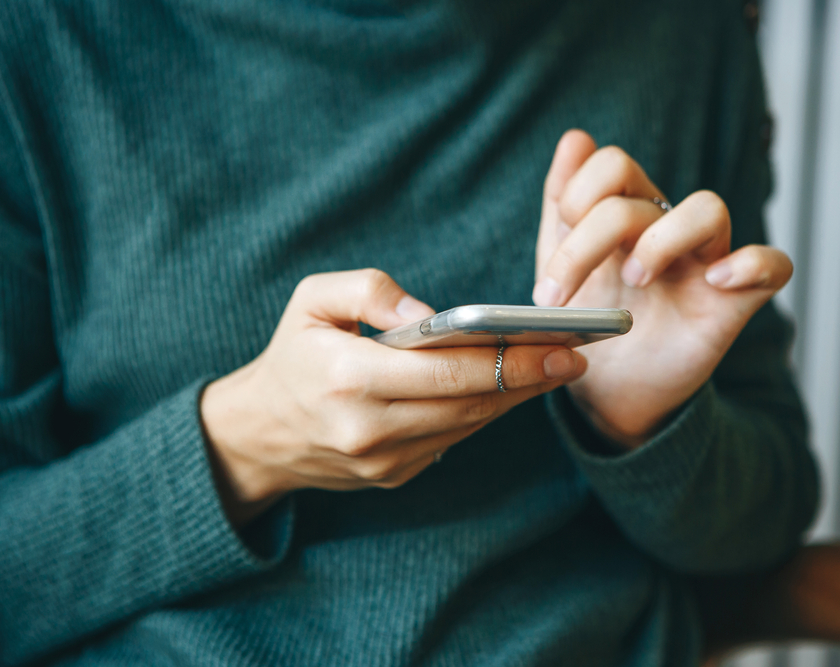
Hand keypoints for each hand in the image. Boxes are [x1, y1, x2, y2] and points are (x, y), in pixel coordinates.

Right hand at [201, 269, 585, 526]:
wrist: (259, 432)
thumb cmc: (293, 354)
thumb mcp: (312, 300)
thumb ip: (369, 291)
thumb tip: (430, 315)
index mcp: (347, 379)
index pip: (446, 371)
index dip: (509, 359)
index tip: (559, 345)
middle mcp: (367, 429)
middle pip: (469, 402)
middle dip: (529, 379)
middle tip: (575, 356)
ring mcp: (382, 462)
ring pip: (467, 425)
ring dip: (514, 397)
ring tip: (554, 368)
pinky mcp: (392, 477)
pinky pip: (451, 440)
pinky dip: (483, 413)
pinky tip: (510, 389)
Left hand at [534, 130, 791, 447]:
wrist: (608, 393)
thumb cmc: (592, 322)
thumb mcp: (560, 263)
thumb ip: (562, 201)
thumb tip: (575, 138)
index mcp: (627, 214)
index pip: (613, 166)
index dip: (576, 197)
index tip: (547, 260)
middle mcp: (668, 230)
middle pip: (642, 194)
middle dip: (589, 240)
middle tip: (559, 296)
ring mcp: (704, 262)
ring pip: (709, 209)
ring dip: (661, 241)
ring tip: (634, 280)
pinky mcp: (734, 303)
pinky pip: (772, 265)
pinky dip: (751, 264)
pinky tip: (716, 280)